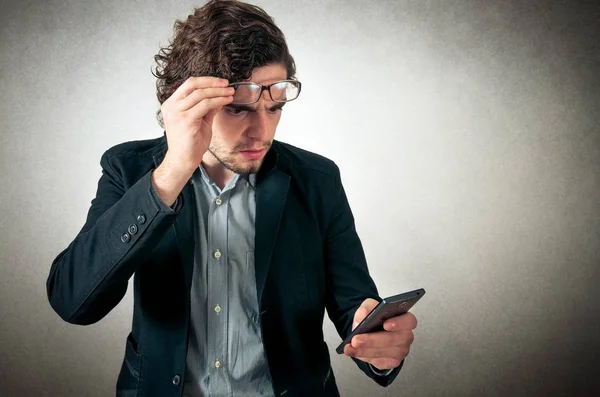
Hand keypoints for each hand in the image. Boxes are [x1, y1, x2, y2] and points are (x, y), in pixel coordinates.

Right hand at [151, 77, 233, 205]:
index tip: (221, 82)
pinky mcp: (186, 121)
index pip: (188, 84)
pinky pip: (205, 105)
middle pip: (193, 85)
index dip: (206, 80)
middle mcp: (171, 106)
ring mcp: (177, 113)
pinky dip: (218, 100)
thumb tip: (219, 95)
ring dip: (218, 91)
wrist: (183, 160)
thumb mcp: (200, 121)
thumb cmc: (190, 143)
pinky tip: (226, 101)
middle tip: (227, 84)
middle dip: (212, 82)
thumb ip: (207, 108)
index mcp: (171, 104)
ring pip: (201, 94)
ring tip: (230, 93)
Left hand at [343, 298, 416, 370]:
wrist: (371, 330)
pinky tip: (355, 352)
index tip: (385, 324)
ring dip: (365, 351)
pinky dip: (365, 357)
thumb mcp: (369, 307)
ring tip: (350, 347)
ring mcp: (401, 351)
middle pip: (394, 339)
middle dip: (372, 340)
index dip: (399, 323)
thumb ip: (365, 308)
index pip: (409, 321)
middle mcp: (406, 336)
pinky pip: (379, 361)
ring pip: (384, 352)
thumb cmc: (375, 318)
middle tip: (356, 340)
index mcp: (405, 319)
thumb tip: (362, 317)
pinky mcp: (393, 361)